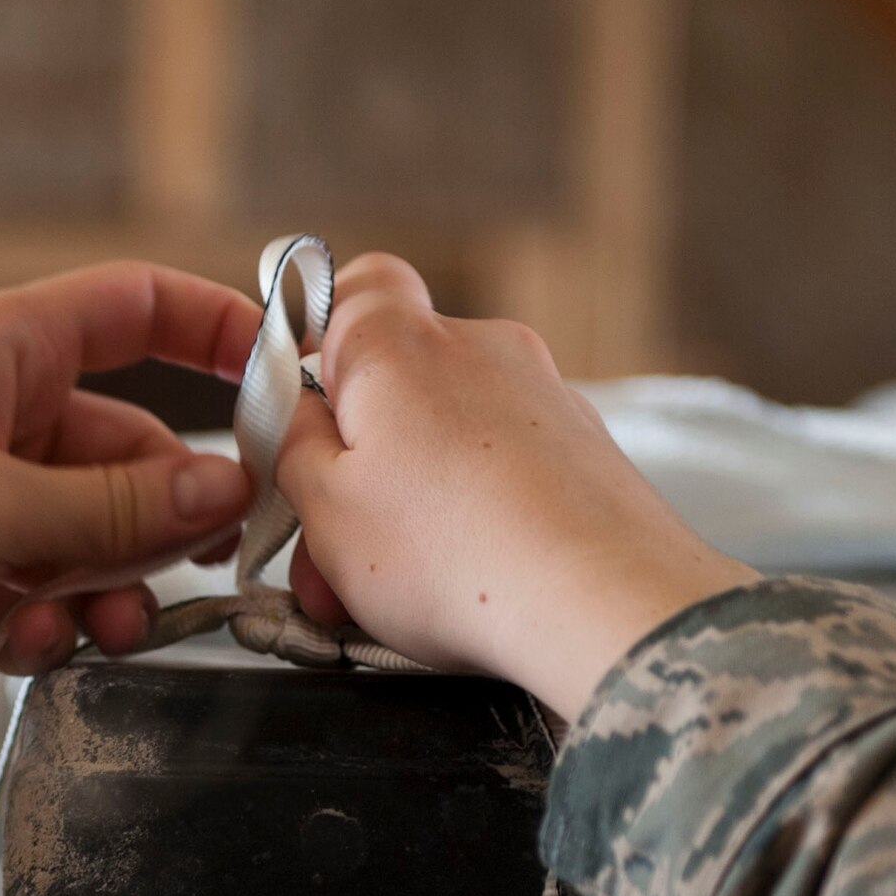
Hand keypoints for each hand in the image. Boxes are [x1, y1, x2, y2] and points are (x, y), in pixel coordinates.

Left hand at [0, 263, 260, 673]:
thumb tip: (223, 489)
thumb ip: (116, 506)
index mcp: (3, 353)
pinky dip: (45, 624)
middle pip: (130, 452)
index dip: (212, 328)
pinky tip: (21, 638)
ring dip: (107, 585)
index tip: (281, 373)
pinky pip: (44, 594)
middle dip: (160, 514)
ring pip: (95, 535)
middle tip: (200, 559)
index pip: (134, 309)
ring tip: (99, 623)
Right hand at [278, 254, 755, 721]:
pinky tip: (462, 591)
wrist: (603, 607)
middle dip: (352, 474)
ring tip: (389, 598)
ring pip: (447, 444)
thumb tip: (296, 415)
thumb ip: (293, 446)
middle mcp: (481, 349)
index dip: (317, 344)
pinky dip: (474, 523)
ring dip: (408, 512)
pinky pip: (503, 477)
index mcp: (400, 343)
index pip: (352, 288)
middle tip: (325, 560)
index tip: (298, 412)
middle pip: (394, 390)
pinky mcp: (585, 453)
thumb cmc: (457, 557)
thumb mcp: (324, 507)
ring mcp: (542, 398)